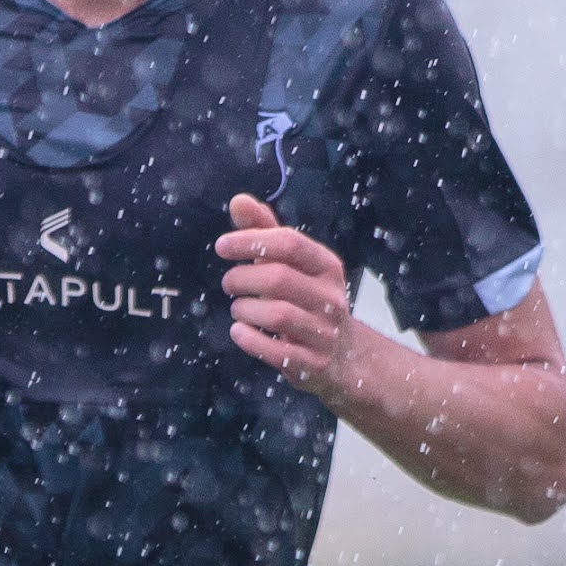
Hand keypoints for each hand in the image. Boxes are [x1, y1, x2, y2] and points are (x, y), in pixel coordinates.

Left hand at [219, 194, 352, 387]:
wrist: (342, 357)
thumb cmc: (306, 300)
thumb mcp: (290, 265)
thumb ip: (264, 232)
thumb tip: (238, 201)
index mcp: (327, 266)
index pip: (289, 243)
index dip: (251, 240)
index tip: (222, 246)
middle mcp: (331, 298)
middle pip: (278, 278)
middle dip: (242, 278)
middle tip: (230, 283)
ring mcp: (325, 333)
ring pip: (277, 315)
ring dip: (245, 310)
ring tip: (239, 308)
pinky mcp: (313, 364)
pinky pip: (276, 351)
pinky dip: (250, 340)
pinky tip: (239, 331)